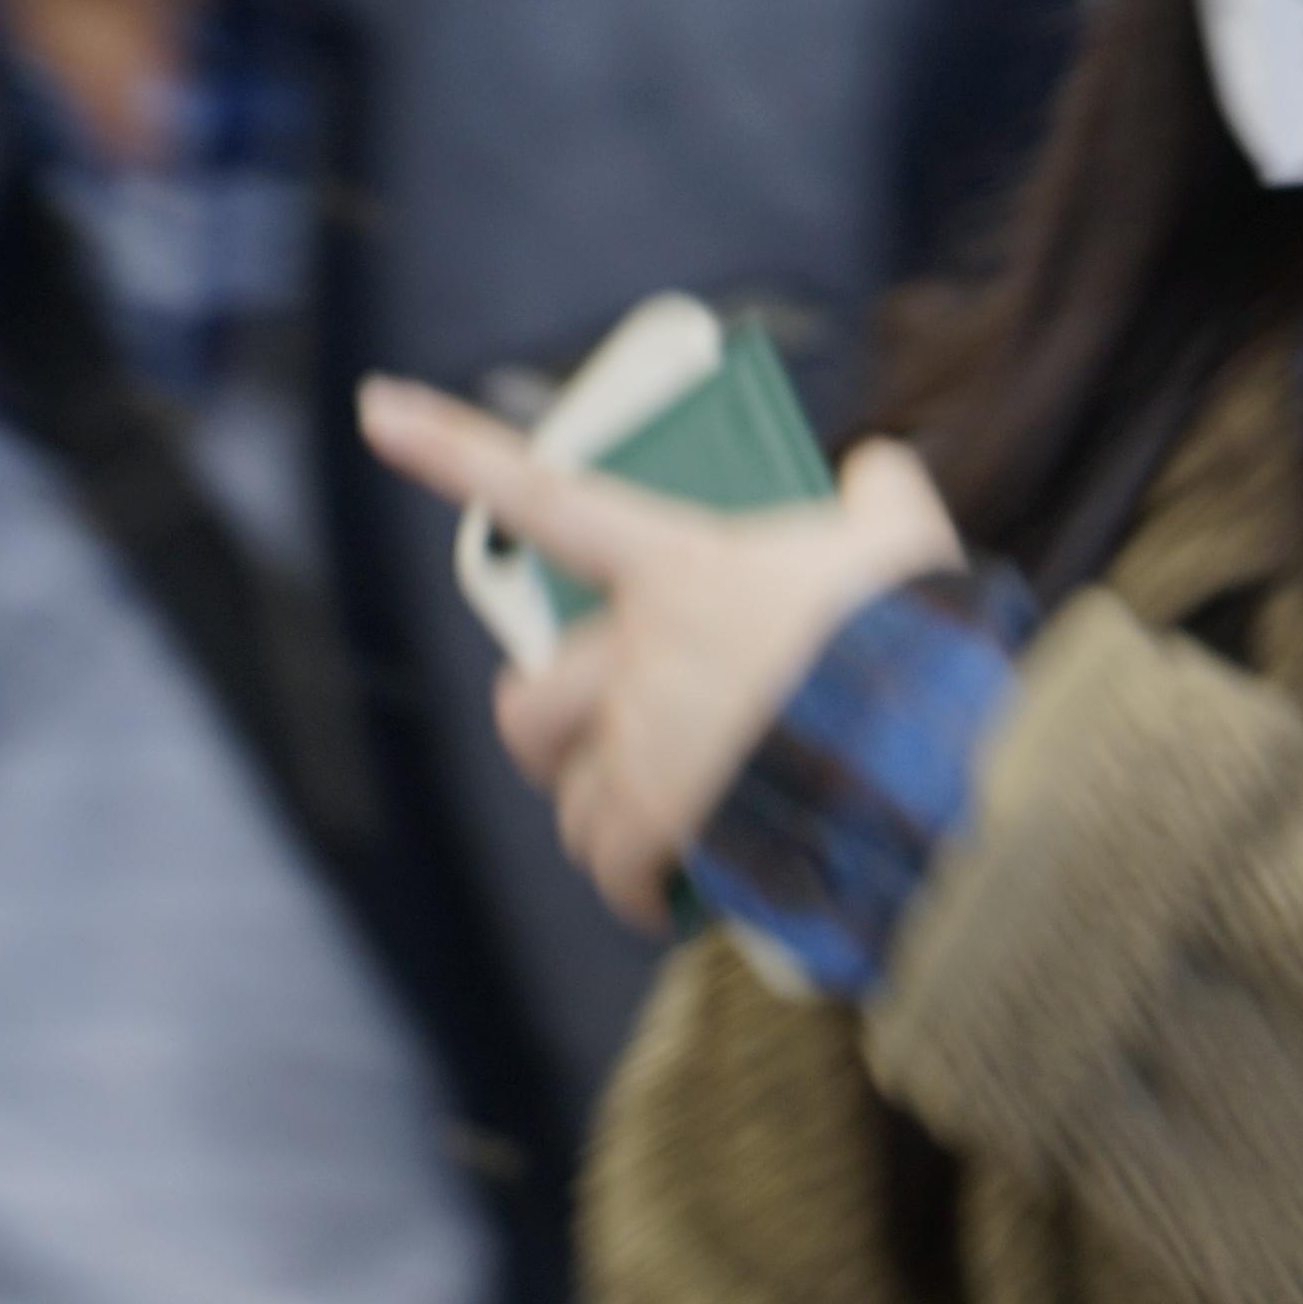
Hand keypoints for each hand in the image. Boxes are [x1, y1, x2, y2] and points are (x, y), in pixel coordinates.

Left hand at [355, 377, 970, 931]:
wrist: (925, 745)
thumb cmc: (910, 635)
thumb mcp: (905, 541)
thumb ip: (878, 497)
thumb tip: (873, 470)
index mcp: (677, 565)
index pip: (545, 495)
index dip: (450, 449)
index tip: (377, 410)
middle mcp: (636, 655)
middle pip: (530, 702)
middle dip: (549, 729)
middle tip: (589, 739)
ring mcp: (638, 744)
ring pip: (568, 793)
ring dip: (604, 811)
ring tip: (666, 823)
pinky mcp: (656, 826)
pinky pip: (608, 867)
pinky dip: (632, 885)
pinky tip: (669, 892)